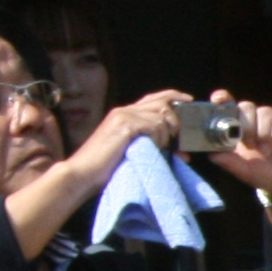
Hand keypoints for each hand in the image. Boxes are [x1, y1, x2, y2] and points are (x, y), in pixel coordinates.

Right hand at [59, 92, 189, 193]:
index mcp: (124, 114)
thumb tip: (179, 149)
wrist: (83, 174)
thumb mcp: (133, 149)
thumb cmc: (106, 167)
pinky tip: (150, 148)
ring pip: (161, 115)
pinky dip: (158, 138)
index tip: (188, 100)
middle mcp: (124, 110)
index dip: (173, 96)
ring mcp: (123, 115)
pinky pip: (155, 125)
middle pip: (162, 102)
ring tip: (156, 149)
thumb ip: (151, 141)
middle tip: (175, 138)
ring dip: (165, 134)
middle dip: (176, 119)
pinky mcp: (125, 124)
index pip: (154, 98)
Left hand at [204, 94, 271, 201]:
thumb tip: (212, 155)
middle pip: (245, 106)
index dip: (222, 99)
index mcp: (237, 129)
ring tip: (266, 149)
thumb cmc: (263, 175)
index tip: (218, 99)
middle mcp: (254, 121)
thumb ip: (230, 163)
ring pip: (263, 111)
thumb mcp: (245, 172)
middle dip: (246, 125)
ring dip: (263, 131)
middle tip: (250, 144)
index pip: (227, 107)